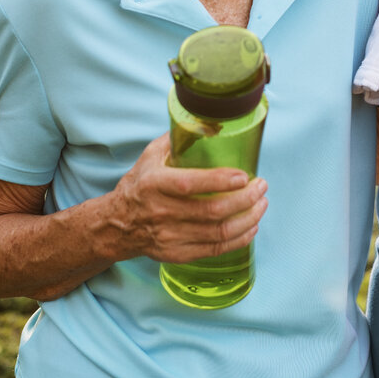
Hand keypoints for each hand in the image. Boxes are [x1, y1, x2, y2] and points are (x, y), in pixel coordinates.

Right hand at [105, 133, 268, 263]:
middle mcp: (162, 212)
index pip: (190, 184)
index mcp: (155, 184)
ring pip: (217, 233)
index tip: (244, 175)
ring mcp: (170, 236)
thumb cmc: (139, 185)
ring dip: (247, 219)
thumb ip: (177, 139)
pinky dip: (238, 239)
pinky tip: (251, 226)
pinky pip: (214, 250)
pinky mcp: (177, 254)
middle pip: (211, 211)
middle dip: (244, 200)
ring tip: (262, 204)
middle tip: (261, 186)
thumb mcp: (150, 156)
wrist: (116, 225)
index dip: (220, 181)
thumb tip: (209, 123)